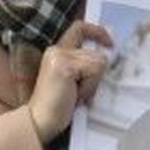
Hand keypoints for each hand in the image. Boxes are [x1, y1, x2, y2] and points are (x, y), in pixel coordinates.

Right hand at [27, 21, 113, 142]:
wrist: (40, 121)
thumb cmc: (58, 106)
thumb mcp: (74, 80)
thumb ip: (84, 65)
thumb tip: (108, 56)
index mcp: (57, 52)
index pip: (80, 27)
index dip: (98, 31)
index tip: (110, 44)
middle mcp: (56, 50)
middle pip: (97, 54)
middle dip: (96, 77)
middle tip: (80, 92)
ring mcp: (59, 56)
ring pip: (99, 63)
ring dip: (92, 84)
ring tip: (75, 95)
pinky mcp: (64, 66)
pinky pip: (94, 71)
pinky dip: (89, 87)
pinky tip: (75, 96)